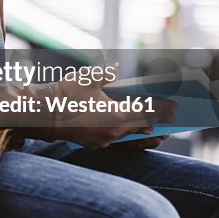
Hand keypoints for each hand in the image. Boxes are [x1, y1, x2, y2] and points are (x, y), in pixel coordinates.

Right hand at [43, 79, 176, 149]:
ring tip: (157, 131)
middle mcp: (113, 132)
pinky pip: (116, 141)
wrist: (42, 113)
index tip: (176, 108)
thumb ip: (106, 74)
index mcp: (116, 115)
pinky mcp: (93, 144)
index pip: (146, 112)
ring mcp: (103, 141)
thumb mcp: (88, 78)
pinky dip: (126, 136)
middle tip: (173, 120)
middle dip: (157, 122)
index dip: (162, 109)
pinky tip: (129, 133)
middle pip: (141, 127)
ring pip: (129, 136)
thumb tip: (115, 73)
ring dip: (143, 132)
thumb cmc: (66, 94)